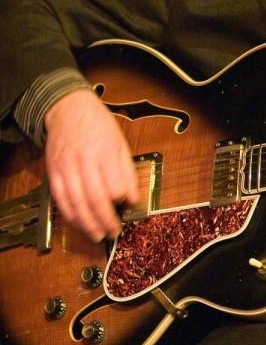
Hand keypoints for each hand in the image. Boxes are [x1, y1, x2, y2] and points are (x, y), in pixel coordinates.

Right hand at [45, 89, 138, 241]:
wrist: (68, 109)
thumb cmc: (98, 125)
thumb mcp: (121, 144)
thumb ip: (128, 172)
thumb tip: (134, 199)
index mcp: (105, 153)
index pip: (115, 186)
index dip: (122, 201)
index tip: (128, 208)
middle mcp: (84, 161)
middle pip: (95, 199)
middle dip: (105, 220)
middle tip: (113, 233)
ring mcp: (66, 167)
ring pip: (76, 202)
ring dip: (87, 223)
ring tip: (97, 235)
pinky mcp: (53, 172)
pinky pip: (60, 199)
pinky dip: (70, 215)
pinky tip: (79, 224)